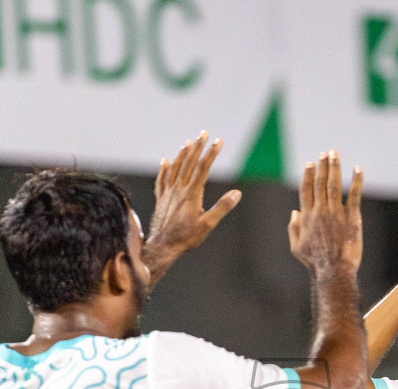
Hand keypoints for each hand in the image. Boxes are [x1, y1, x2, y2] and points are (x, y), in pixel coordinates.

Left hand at [145, 131, 242, 275]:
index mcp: (192, 194)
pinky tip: (165, 161)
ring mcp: (168, 193)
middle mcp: (179, 190)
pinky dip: (164, 169)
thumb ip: (222, 208)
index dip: (211, 153)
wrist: (162, 246)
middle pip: (189, 163)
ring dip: (183, 154)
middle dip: (198, 147)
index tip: (219, 141)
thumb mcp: (208, 225)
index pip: (203, 168)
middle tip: (204, 133)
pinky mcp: (161, 200)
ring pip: (175, 168)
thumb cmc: (186, 238)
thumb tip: (237, 194)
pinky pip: (162, 180)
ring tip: (188, 143)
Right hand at [288, 151, 362, 274]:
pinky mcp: (352, 218)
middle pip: (320, 183)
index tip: (310, 163)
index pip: (306, 190)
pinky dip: (356, 180)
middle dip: (322, 166)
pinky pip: (354, 195)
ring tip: (335, 154)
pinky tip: (358, 169)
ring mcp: (336, 213)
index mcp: (307, 217)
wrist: (334, 271)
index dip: (308, 175)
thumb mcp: (296, 248)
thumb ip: (294, 228)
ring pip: (334, 184)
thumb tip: (294, 212)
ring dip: (335, 167)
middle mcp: (320, 211)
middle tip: (325, 153)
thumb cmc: (315, 263)